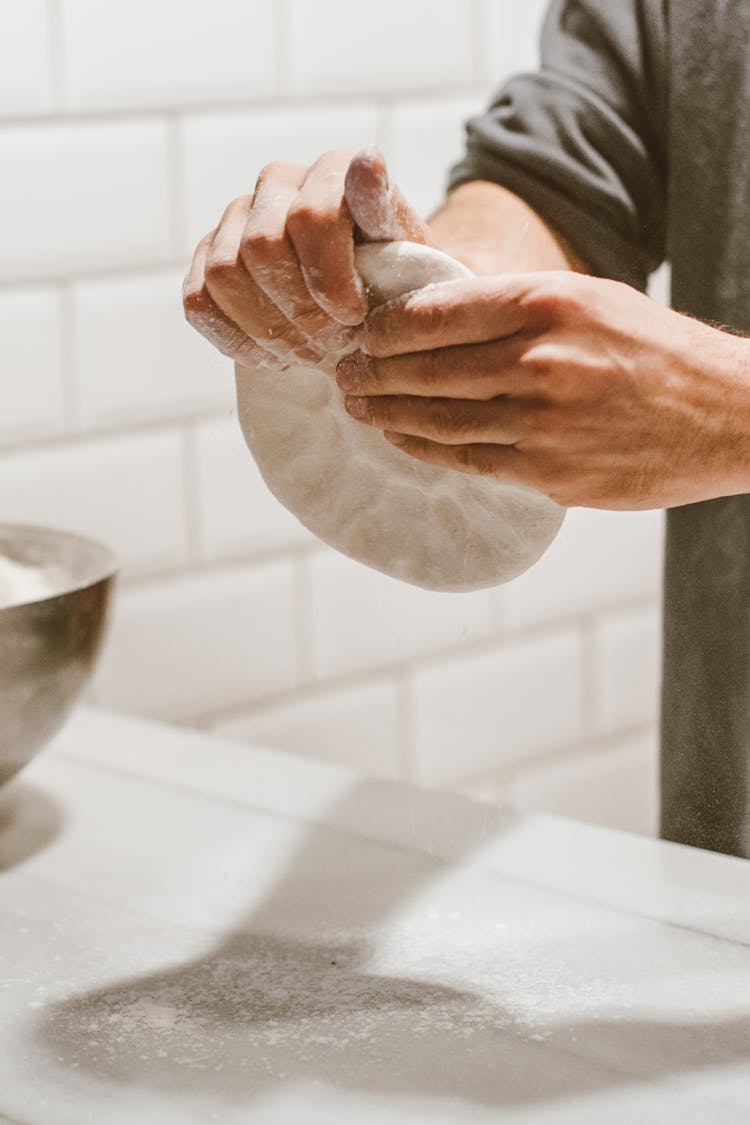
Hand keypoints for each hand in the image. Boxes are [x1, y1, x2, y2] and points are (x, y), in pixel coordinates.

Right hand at [182, 146, 426, 369]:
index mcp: (329, 169)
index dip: (328, 277)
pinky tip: (269, 356)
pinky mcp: (206, 256)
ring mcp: (236, 218)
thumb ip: (383, 211)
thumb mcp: (406, 247)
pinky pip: (197, 299)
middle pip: (261, 247)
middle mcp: (277, 182)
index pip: (310, 216)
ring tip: (305, 354)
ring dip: (266, 328)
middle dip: (298, 310)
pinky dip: (233, 338)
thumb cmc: (392, 273)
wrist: (370, 294)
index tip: (353, 318)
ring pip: (224, 274)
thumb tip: (368, 160)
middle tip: (330, 344)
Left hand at [335, 270, 749, 509]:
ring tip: (357, 405)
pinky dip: (425, 448)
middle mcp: (540, 360)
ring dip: (387, 412)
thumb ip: (517, 308)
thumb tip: (438, 317)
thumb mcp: (590, 301)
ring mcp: (544, 422)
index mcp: (548, 304)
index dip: (385, 326)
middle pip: (426, 368)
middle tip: (342, 373)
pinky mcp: (550, 472)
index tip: (360, 331)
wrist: (727, 414)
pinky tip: (400, 438)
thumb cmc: (655, 351)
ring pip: (439, 418)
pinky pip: (468, 460)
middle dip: (373, 371)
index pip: (437, 312)